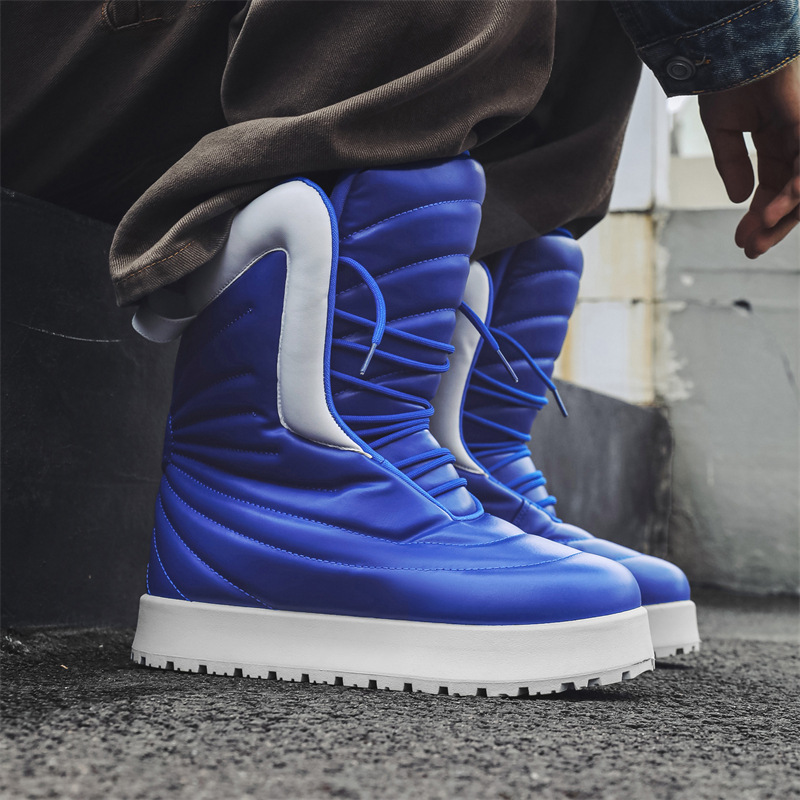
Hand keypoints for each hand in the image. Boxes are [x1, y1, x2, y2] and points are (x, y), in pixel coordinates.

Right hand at [699, 58, 799, 257]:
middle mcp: (794, 142)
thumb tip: (738, 199)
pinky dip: (790, 195)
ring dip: (780, 219)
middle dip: (771, 227)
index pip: (771, 189)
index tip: (741, 242)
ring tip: (757, 240)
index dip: (757, 216)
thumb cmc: (726, 82)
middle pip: (790, 196)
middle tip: (750, 250)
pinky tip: (772, 214)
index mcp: (775, 141)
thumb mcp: (723, 132)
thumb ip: (732, 164)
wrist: (730, 53)